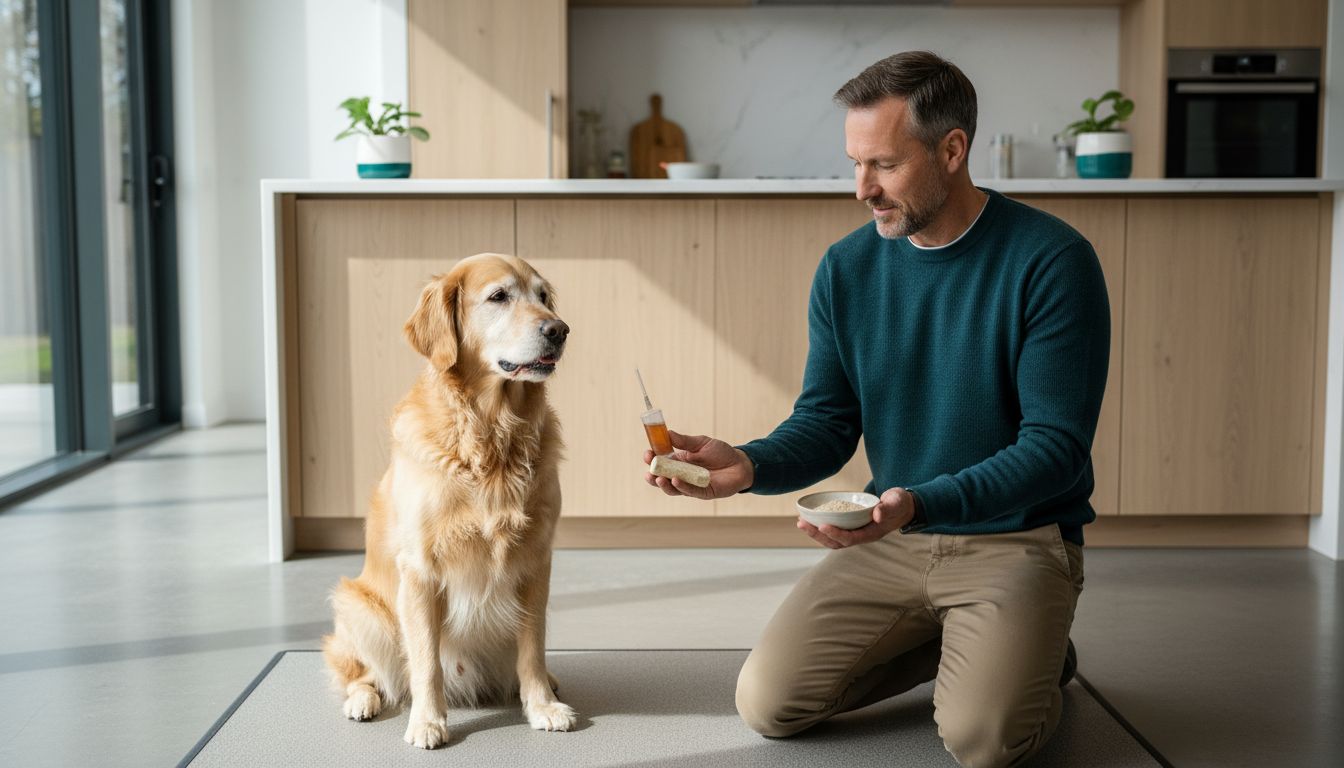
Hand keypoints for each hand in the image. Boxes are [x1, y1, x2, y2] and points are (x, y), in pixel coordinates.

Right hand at [643, 430, 753, 499]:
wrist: (740, 463)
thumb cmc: (720, 453)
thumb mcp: (701, 443)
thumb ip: (684, 441)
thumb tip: (667, 433)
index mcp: (679, 462)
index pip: (661, 462)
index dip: (652, 459)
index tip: (647, 453)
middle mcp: (682, 475)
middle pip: (662, 479)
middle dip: (653, 475)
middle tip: (649, 471)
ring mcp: (691, 486)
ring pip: (673, 489)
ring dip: (664, 485)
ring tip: (659, 478)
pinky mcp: (703, 493)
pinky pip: (690, 491)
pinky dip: (682, 487)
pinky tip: (676, 480)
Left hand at [797, 487, 914, 548]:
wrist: (902, 506)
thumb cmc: (899, 504)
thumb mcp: (896, 503)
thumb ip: (888, 508)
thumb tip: (876, 514)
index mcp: (871, 534)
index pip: (850, 539)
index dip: (835, 534)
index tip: (822, 525)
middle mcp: (861, 536)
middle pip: (836, 542)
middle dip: (817, 535)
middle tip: (801, 523)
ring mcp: (855, 532)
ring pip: (832, 539)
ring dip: (815, 533)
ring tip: (800, 522)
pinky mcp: (851, 527)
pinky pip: (833, 530)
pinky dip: (820, 527)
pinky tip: (809, 518)